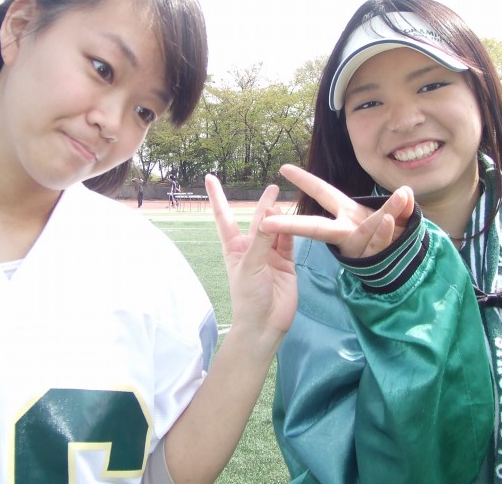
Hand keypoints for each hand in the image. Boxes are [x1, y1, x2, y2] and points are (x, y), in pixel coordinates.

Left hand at [205, 175, 296, 356]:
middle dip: (263, 205)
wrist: (265, 324)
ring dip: (278, 217)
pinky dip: (290, 231)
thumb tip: (267, 214)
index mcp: (234, 248)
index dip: (217, 197)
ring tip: (281, 205)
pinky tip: (291, 221)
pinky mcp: (286, 262)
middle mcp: (251, 248)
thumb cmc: (247, 296)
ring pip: (275, 229)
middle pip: (257, 220)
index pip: (224, 217)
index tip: (210, 177)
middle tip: (272, 188)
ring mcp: (270, 254)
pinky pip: (289, 241)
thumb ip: (260, 240)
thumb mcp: (249, 266)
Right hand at [259, 164, 414, 257]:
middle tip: (268, 223)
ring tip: (399, 197)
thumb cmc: (389, 236)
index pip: (322, 193)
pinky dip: (386, 229)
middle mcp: (346, 230)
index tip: (284, 169)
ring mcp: (358, 246)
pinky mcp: (374, 258)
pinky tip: (391, 217)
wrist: (401, 266)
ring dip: (381, 216)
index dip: (304, 181)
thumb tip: (407, 193)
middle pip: (317, 228)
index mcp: (344, 215)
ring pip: (363, 233)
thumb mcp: (395, 217)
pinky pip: (379, 244)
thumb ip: (401, 207)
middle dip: (293, 225)